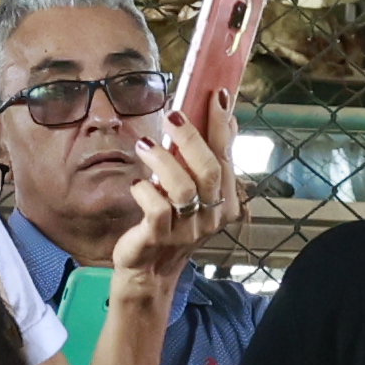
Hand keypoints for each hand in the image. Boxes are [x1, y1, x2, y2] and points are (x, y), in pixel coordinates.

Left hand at [109, 89, 242, 277]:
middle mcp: (211, 216)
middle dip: (191, 137)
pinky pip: (157, 208)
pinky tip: (138, 183)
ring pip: (183, 187)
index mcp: (225, 202)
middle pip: (208, 170)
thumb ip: (208, 159)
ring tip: (144, 144)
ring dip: (162, 159)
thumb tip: (226, 117)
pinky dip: (145, 189)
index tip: (215, 95)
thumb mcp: (194, 190)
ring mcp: (186, 230)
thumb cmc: (170, 223)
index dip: (222, 125)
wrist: (149, 269)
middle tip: (173, 114)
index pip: (226, 157)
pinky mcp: (159, 237)